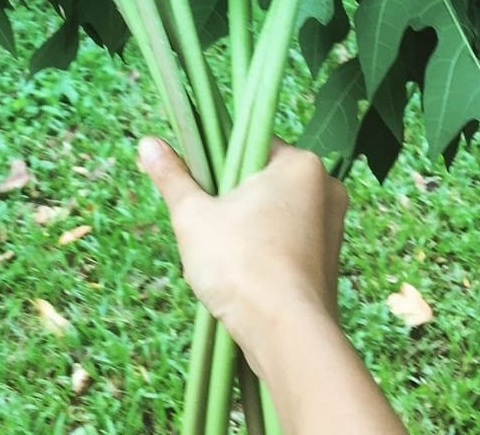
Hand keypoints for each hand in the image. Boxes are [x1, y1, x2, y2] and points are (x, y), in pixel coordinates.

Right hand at [138, 136, 347, 364]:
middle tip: (206, 222)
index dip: (216, 160)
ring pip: (273, 210)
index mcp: (301, 164)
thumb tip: (148, 143)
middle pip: (261, 177)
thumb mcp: (194, 216)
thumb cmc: (241, 266)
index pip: (251, 142)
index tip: (197, 182)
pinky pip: (287, 239)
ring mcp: (332, 226)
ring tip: (222, 252)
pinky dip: (263, 248)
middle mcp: (326, 187)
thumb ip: (172, 176)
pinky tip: (242, 271)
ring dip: (245, 225)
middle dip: (230, 197)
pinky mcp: (329, 260)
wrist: (287, 337)